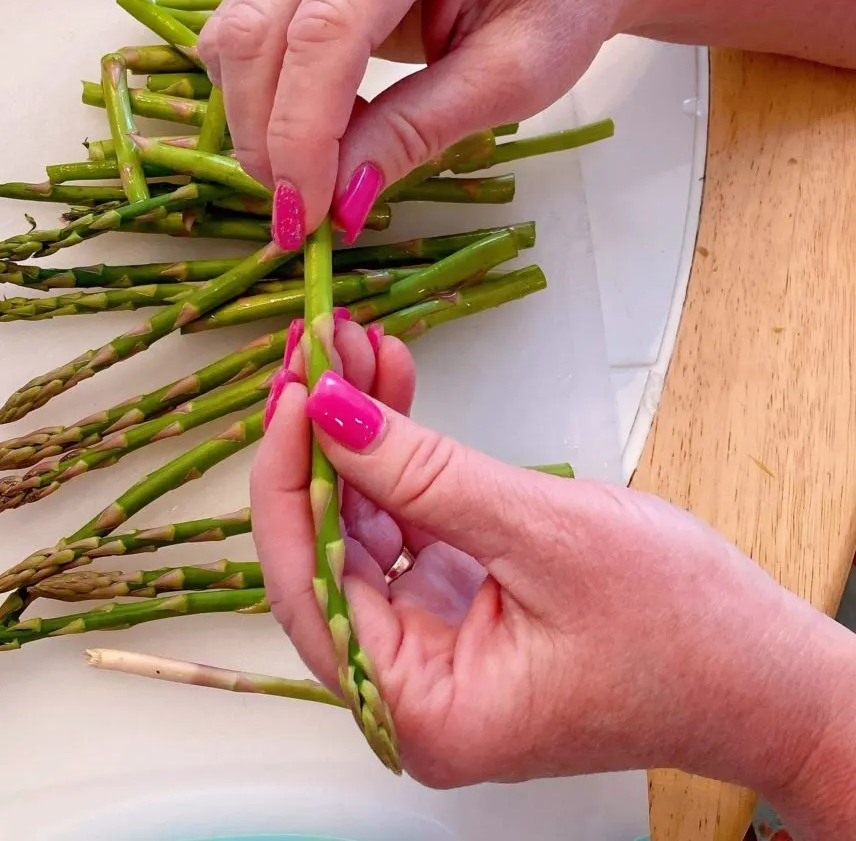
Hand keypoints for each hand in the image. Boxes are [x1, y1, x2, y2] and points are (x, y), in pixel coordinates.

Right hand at [197, 0, 639, 246]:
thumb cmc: (552, 11)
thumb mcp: (508, 82)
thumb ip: (417, 132)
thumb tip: (338, 200)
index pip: (327, 28)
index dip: (303, 130)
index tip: (306, 211)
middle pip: (259, 29)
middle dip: (266, 137)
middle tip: (298, 215)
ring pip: (236, 33)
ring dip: (254, 123)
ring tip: (308, 178)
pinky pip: (243, 34)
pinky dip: (261, 99)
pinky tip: (310, 133)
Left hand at [252, 320, 854, 807]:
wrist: (766, 670)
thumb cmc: (684, 630)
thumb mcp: (543, 533)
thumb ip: (424, 474)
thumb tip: (331, 413)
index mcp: (418, 704)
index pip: (306, 580)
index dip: (289, 476)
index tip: (298, 388)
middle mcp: (408, 685)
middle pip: (324, 546)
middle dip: (320, 440)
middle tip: (317, 351)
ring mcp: (430, 644)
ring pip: (359, 526)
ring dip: (359, 435)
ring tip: (357, 350)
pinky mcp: (456, 607)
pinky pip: (403, 524)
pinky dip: (399, 458)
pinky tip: (392, 390)